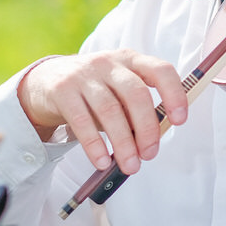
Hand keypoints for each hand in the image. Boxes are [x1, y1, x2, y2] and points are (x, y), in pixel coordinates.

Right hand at [16, 50, 188, 173]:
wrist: (45, 81)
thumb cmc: (93, 90)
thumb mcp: (117, 90)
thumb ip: (136, 108)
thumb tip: (152, 140)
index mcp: (130, 60)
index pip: (160, 70)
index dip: (174, 94)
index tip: (179, 120)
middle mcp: (108, 63)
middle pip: (136, 94)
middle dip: (147, 128)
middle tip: (150, 154)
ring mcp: (83, 74)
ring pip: (110, 110)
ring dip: (123, 143)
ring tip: (129, 166)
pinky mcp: (62, 90)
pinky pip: (81, 121)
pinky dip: (94, 145)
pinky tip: (102, 162)